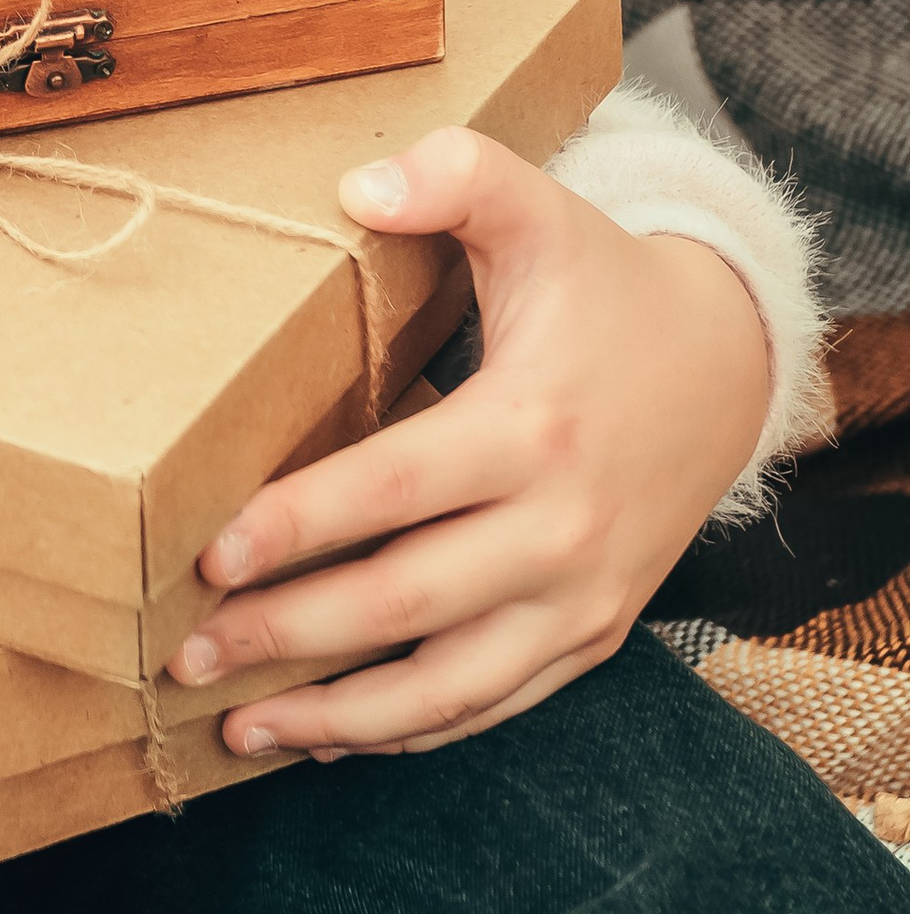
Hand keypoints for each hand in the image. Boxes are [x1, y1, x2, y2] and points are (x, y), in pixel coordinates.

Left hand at [168, 126, 772, 759]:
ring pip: (448, 685)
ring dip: (337, 716)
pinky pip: (491, 703)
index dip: (299, 526)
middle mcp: (562, 530)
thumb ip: (455, 176)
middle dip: (287, 635)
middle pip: (405, 602)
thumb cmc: (605, 286)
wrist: (729, 368)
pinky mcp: (593, 636)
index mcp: (532, 428)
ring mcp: (583, 598)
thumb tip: (357, 188)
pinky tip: (326, 737)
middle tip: (184, 652)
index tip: (209, 556)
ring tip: (236, 727)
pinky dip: (407, 731)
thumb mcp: (541, 207)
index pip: (395, 489)